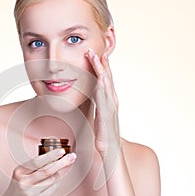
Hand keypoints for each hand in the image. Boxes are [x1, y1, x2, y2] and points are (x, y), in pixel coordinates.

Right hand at [0, 149, 76, 195]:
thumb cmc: (16, 190)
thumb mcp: (20, 175)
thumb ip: (34, 167)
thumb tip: (53, 157)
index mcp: (19, 172)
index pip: (37, 161)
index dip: (51, 155)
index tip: (61, 151)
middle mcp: (24, 182)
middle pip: (47, 170)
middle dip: (62, 162)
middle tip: (72, 157)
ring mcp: (31, 193)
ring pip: (52, 179)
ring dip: (58, 174)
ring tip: (57, 172)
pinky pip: (53, 189)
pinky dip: (56, 183)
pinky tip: (54, 181)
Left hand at [86, 49, 119, 172]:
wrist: (109, 148)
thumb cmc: (101, 132)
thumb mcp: (94, 113)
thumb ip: (91, 104)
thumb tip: (83, 96)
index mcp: (107, 99)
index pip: (103, 78)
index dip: (99, 65)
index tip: (93, 52)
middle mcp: (111, 99)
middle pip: (106, 76)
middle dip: (101, 61)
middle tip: (96, 47)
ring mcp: (111, 105)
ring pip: (106, 82)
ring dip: (101, 68)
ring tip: (95, 55)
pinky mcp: (107, 113)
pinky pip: (104, 96)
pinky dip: (102, 85)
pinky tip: (99, 77)